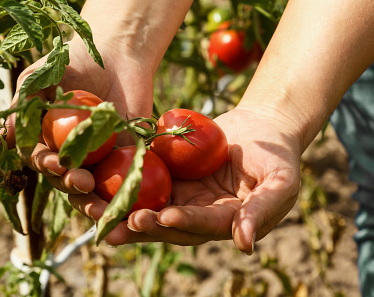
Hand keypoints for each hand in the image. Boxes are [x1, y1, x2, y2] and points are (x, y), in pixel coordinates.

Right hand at [5, 35, 154, 194]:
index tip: (56, 163)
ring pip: (94, 189)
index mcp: (47, 140)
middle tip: (81, 182)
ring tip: (103, 208)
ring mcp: (100, 158)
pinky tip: (127, 205)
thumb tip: (3, 139)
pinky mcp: (128, 156)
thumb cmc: (74, 61)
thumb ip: (22, 106)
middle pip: (66, 180)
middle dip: (71, 186)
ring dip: (95, 202)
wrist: (118, 52)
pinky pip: (126, 180)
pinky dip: (126, 195)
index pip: (41, 160)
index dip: (46, 165)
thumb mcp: (40, 78)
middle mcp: (72, 154)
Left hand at [68, 106, 301, 252]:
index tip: (164, 217)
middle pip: (166, 225)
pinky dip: (120, 183)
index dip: (184, 222)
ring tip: (93, 211)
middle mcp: (197, 215)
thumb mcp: (280, 182)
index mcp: (225, 222)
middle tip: (115, 223)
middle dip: (140, 225)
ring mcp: (181, 197)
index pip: (202, 225)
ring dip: (120, 211)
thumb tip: (245, 245)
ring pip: (147, 207)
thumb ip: (263, 211)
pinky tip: (95, 180)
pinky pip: (143, 181)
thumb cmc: (277, 155)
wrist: (261, 128)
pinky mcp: (168, 176)